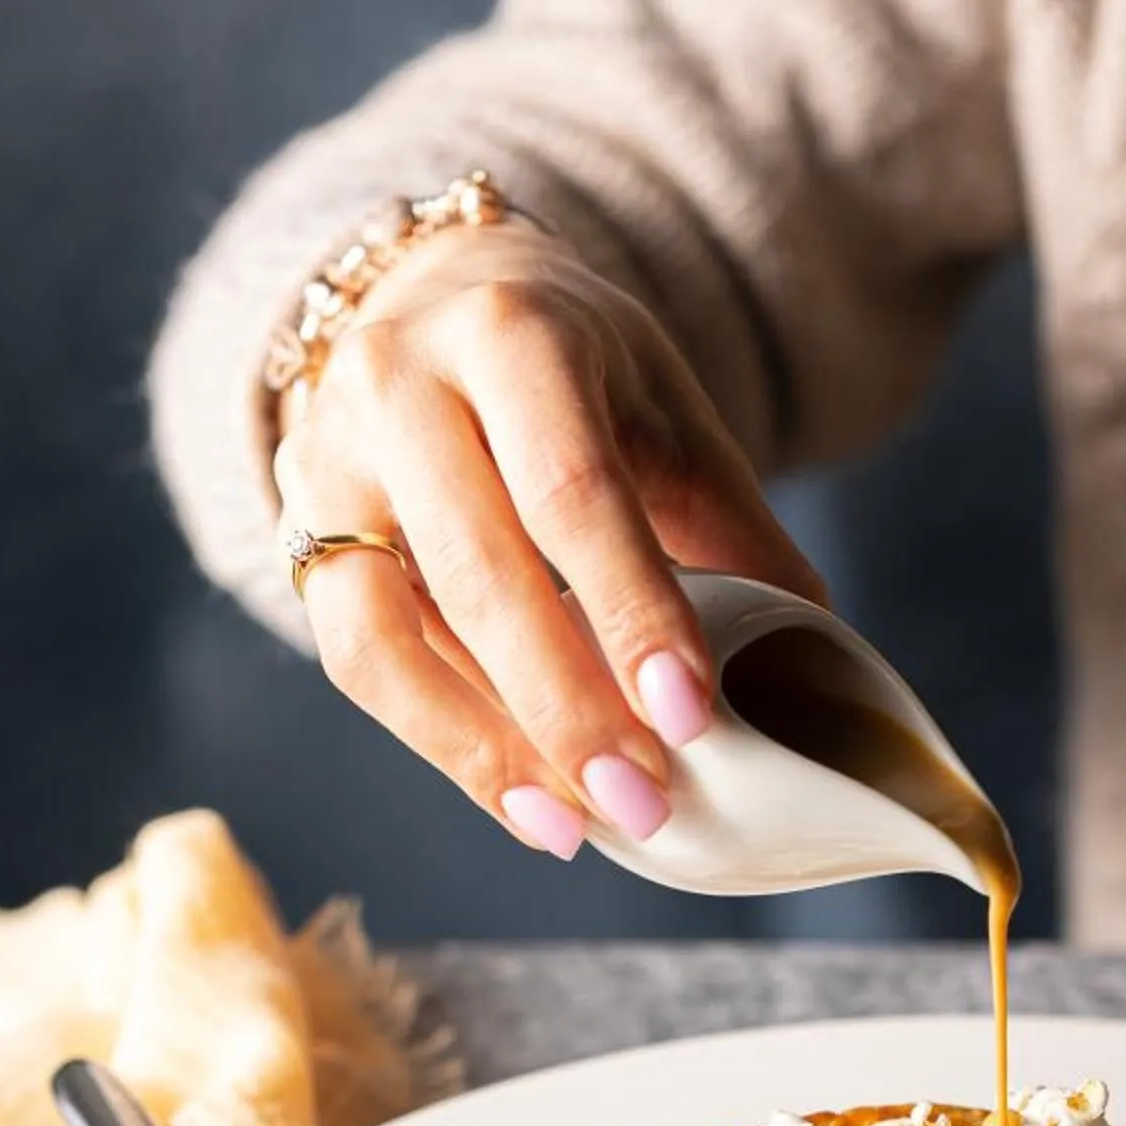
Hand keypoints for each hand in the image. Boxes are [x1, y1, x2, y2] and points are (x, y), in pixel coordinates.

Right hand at [273, 220, 822, 856]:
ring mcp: (327, 462)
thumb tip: (826, 674)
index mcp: (512, 333)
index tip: (691, 717)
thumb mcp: (669, 417)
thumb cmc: (577, 376)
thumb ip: (739, 535)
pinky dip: (444, 744)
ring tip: (576, 824)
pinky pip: (360, 662)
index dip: (632, 609)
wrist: (435, 300)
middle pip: (475, 569)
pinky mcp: (298, 537)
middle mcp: (396, 385)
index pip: (570, 488)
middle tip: (644, 801)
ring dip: (487, 747)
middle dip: (565, 704)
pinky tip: (524, 801)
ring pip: (387, 632)